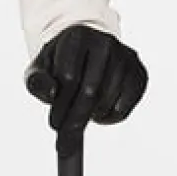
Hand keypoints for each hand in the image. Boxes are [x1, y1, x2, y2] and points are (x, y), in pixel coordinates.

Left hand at [25, 23, 147, 132]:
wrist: (85, 55)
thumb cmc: (59, 65)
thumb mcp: (41, 69)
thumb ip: (37, 81)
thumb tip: (52, 94)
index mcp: (77, 36)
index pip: (69, 78)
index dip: (60, 105)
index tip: (54, 124)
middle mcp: (105, 42)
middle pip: (90, 91)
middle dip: (75, 119)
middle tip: (65, 139)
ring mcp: (126, 57)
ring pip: (108, 101)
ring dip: (92, 116)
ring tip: (81, 113)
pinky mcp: (139, 74)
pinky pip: (125, 107)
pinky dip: (110, 118)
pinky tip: (99, 111)